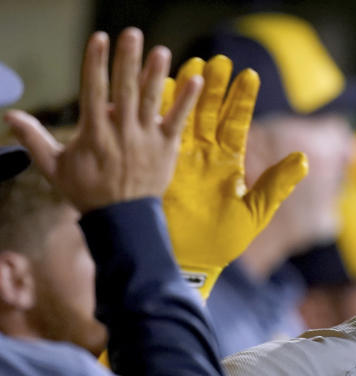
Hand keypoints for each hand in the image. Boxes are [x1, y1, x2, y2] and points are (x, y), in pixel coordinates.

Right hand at [3, 28, 201, 212]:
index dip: (96, 63)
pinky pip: (178, 121)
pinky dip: (186, 101)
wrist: (122, 220)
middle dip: (127, 61)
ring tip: (161, 51)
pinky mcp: (166, 148)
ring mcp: (146, 139)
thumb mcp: (55, 166)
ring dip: (156, 75)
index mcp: (94, 133)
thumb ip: (33, 139)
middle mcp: (121, 132)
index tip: (99, 39)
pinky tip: (196, 80)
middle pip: (124, 90)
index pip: (94, 91)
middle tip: (132, 34)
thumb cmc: (87, 192)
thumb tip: (10, 116)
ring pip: (151, 102)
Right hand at [161, 55, 307, 298]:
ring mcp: (180, 159)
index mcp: (229, 163)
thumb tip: (303, 158)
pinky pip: (158, 136)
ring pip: (183, 117)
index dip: (241, 100)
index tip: (249, 75)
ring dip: (186, 91)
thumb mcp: (254, 213)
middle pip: (209, 112)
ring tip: (190, 64)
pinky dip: (158, 114)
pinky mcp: (159, 168)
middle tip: (218, 60)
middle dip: (214, 86)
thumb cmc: (223, 242)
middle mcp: (205, 156)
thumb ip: (276, 185)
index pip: (236, 123)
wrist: (190, 262)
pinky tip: (157, 90)